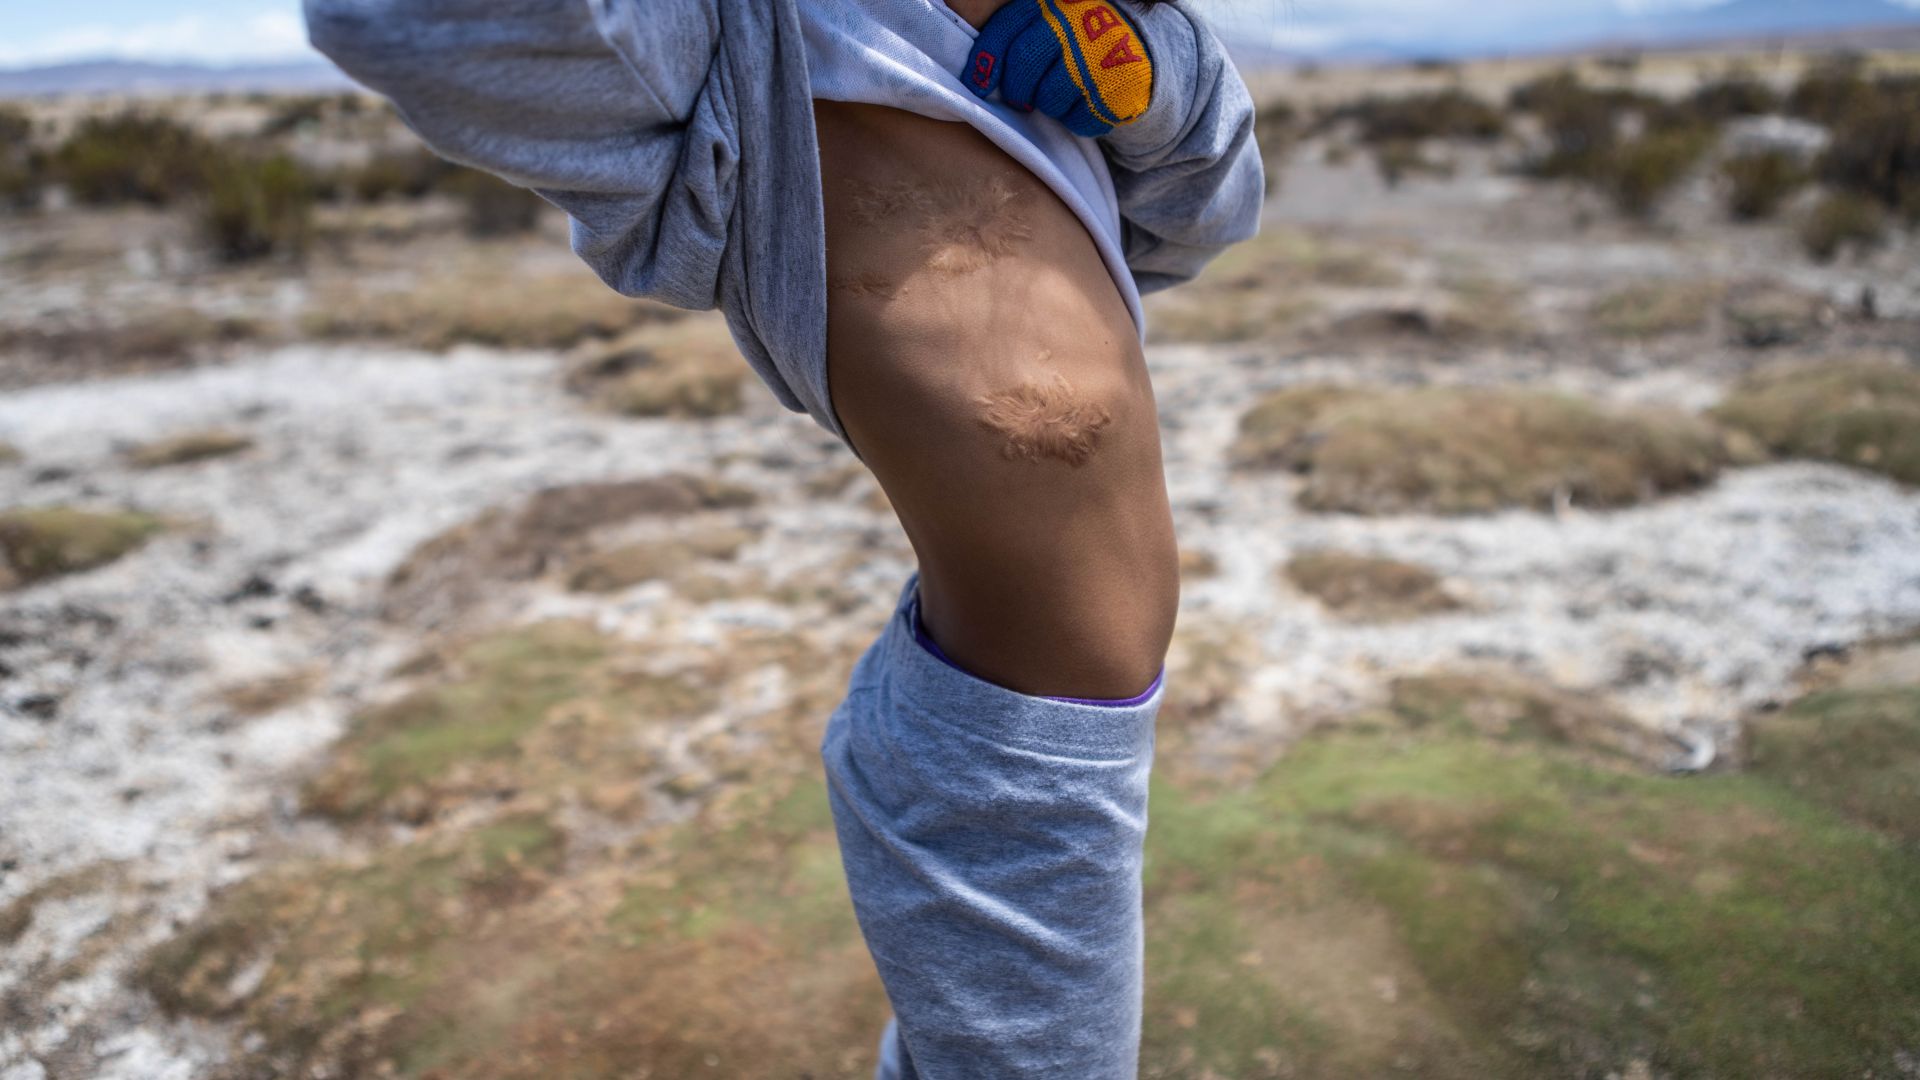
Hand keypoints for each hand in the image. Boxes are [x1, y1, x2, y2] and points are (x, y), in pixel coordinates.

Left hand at [959, 0, 1154, 137]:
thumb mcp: (1051, 22)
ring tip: (1064, 94)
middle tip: (1021, 99)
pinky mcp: (1120, 84)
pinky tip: (1087, 103)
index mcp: (1053, 2)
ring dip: (1051, 105)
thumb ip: (1019, 35)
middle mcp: (1076, 20)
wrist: (1139, 51)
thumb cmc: (1080, 41)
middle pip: (1024, 64)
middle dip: (1017, 89)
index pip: (1008, 27)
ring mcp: (1099, 52)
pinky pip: (1079, 120)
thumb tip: (978, 73)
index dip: (987, 59)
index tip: (977, 85)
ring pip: (1049, 98)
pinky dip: (1078, 121)